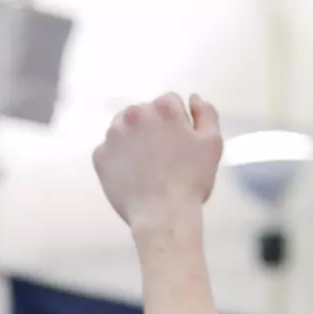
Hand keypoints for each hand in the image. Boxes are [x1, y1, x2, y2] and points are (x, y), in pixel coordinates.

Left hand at [92, 93, 222, 235]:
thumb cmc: (191, 180)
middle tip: (162, 155)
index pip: (169, 102)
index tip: (179, 143)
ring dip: (133, 139)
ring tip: (145, 164)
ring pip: (123, 128)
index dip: (177, 122)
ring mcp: (113, 135)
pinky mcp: (100, 156)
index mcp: (163, 108)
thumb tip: (193, 98)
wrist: (162, 215)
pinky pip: (109, 150)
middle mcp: (134, 114)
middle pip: (143, 112)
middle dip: (152, 127)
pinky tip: (130, 174)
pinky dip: (117, 158)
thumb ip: (206, 114)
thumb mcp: (212, 144)